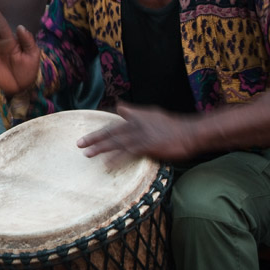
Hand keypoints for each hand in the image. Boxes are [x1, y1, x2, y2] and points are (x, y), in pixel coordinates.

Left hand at [76, 101, 198, 162]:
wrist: (190, 133)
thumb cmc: (173, 126)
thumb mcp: (152, 114)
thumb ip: (134, 111)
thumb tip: (119, 106)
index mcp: (136, 116)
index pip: (114, 121)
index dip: (101, 128)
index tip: (88, 135)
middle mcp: (136, 123)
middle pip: (110, 131)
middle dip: (94, 137)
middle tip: (79, 143)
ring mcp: (141, 135)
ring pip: (116, 142)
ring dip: (100, 148)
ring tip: (87, 153)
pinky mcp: (147, 145)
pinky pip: (127, 153)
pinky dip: (116, 158)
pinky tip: (106, 164)